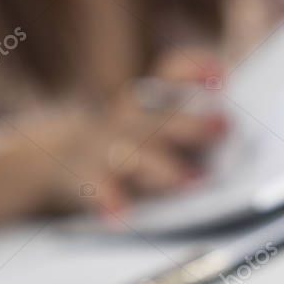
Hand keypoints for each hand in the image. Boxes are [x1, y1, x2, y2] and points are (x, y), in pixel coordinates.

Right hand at [60, 47, 228, 218]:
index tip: (221, 75)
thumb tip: (234, 128)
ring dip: (162, 168)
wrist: (48, 159)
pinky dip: (107, 197)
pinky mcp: (83, 175)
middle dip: (193, 125)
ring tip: (190, 181)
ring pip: (132, 153)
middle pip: (161, 119)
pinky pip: (95, 186)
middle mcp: (127, 120)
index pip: (169, 74)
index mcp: (146, 101)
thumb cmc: (124, 147)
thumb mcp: (149, 124)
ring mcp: (104, 147)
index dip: (193, 70)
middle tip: (224, 127)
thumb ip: (186, 123)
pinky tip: (119, 213)